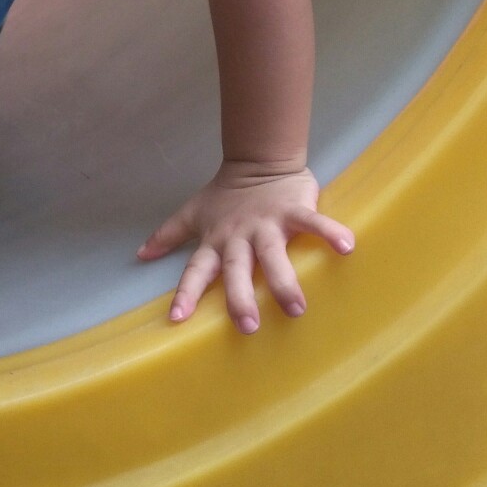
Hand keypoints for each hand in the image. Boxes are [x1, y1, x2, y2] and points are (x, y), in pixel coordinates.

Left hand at [137, 167, 353, 332]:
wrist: (258, 160)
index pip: (196, 270)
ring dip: (284, 281)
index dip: (186, 293)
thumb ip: (169, 234)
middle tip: (247, 326)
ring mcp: (268, 225)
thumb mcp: (194, 214)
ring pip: (274, 255)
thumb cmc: (226, 196)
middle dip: (239, 296)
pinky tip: (346, 247)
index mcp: (216, 241)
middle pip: (236, 270)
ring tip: (296, 307)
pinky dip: (329, 233)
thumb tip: (140, 253)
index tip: (177, 318)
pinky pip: (313, 224)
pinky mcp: (294, 211)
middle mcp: (239, 237)